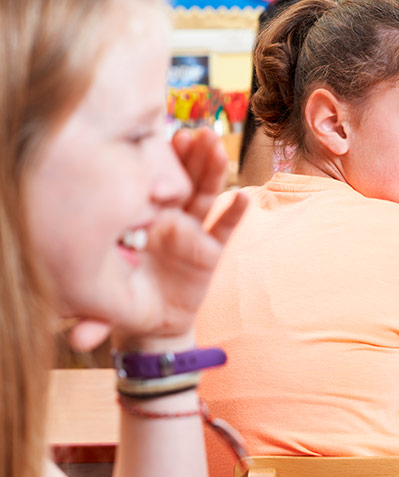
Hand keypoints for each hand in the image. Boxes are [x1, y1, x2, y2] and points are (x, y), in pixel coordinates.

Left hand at [69, 129, 247, 351]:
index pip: (150, 183)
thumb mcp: (103, 303)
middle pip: (181, 180)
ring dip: (211, 170)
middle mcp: (167, 218)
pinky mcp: (210, 251)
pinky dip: (234, 214)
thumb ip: (94, 316)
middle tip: (196, 133)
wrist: (148, 320)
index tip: (161, 140)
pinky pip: (224, 229)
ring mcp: (191, 232)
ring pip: (203, 195)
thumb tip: (78, 342)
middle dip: (189, 156)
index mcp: (139, 218)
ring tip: (217, 146)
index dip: (158, 163)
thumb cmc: (119, 298)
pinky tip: (242, 198)